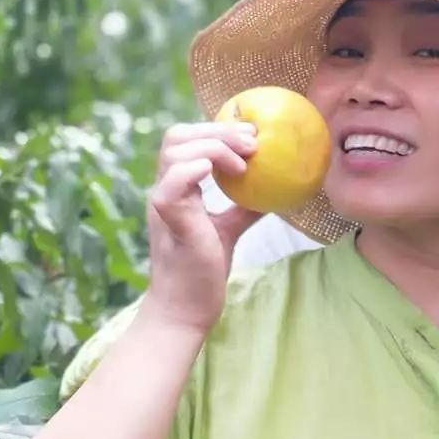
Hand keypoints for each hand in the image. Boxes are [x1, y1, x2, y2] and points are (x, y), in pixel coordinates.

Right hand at [143, 122, 260, 329]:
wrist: (186, 309)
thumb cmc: (203, 272)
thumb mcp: (229, 229)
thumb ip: (244, 206)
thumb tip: (275, 188)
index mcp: (176, 189)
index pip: (185, 140)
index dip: (215, 129)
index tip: (251, 135)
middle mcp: (165, 190)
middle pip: (177, 136)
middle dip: (217, 130)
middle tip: (252, 141)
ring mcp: (163, 202)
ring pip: (176, 151)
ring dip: (215, 146)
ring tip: (245, 163)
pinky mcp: (169, 218)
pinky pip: (175, 180)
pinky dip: (201, 167)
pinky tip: (232, 175)